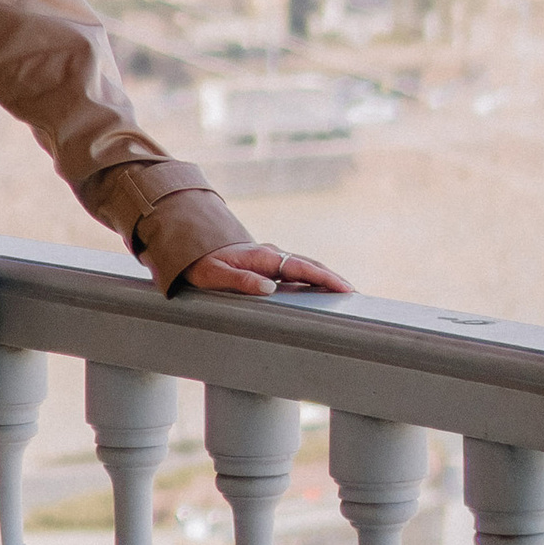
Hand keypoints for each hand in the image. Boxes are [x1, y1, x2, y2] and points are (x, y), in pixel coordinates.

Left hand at [184, 242, 352, 297]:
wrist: (190, 250)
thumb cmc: (201, 265)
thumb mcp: (215, 275)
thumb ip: (241, 281)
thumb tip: (269, 288)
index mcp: (263, 256)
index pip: (301, 267)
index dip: (324, 278)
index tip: (344, 288)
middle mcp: (270, 254)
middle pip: (309, 265)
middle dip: (332, 278)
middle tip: (354, 294)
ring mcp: (270, 258)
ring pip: (304, 267)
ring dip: (324, 278)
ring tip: (344, 293)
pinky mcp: (267, 265)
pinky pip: (294, 271)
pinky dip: (311, 278)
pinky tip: (318, 290)